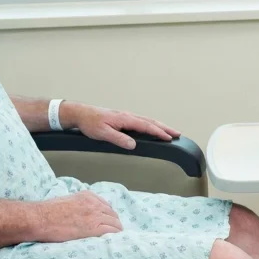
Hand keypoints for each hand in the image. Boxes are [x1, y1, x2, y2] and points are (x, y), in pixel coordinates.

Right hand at [29, 191, 122, 242]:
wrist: (40, 219)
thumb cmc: (47, 212)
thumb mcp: (66, 200)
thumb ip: (77, 204)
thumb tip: (79, 212)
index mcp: (87, 196)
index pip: (105, 204)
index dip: (108, 214)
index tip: (109, 220)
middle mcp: (93, 203)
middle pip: (112, 213)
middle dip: (114, 222)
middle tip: (115, 230)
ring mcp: (94, 215)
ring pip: (114, 222)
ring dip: (116, 229)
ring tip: (117, 237)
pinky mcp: (93, 228)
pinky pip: (110, 231)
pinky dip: (115, 235)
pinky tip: (115, 240)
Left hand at [62, 102, 180, 148]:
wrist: (80, 113)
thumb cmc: (90, 123)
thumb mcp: (103, 133)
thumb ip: (119, 139)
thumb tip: (133, 145)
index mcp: (125, 118)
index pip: (146, 126)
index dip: (159, 132)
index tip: (170, 138)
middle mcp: (128, 116)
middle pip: (151, 121)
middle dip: (165, 128)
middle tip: (178, 134)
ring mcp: (126, 116)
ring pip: (147, 120)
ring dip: (160, 126)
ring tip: (170, 132)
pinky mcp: (123, 118)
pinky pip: (142, 121)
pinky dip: (151, 125)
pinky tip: (153, 129)